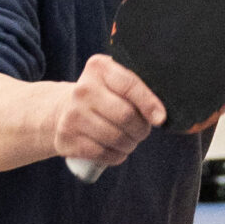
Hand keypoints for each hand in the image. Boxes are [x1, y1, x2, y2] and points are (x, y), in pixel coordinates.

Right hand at [47, 53, 165, 170]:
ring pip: (116, 137)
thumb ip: (138, 89)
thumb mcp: (116, 82)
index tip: (160, 118)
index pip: (130, 85)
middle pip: (125, 115)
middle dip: (141, 128)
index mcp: (98, 68)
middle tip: (142, 131)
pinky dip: (116, 156)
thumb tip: (160, 116)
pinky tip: (117, 150)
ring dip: (130, 144)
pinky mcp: (67, 138)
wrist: (64, 110)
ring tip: (129, 140)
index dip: (149, 103)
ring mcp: (72, 115)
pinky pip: (103, 153)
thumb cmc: (102, 97)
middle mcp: (82, 89)